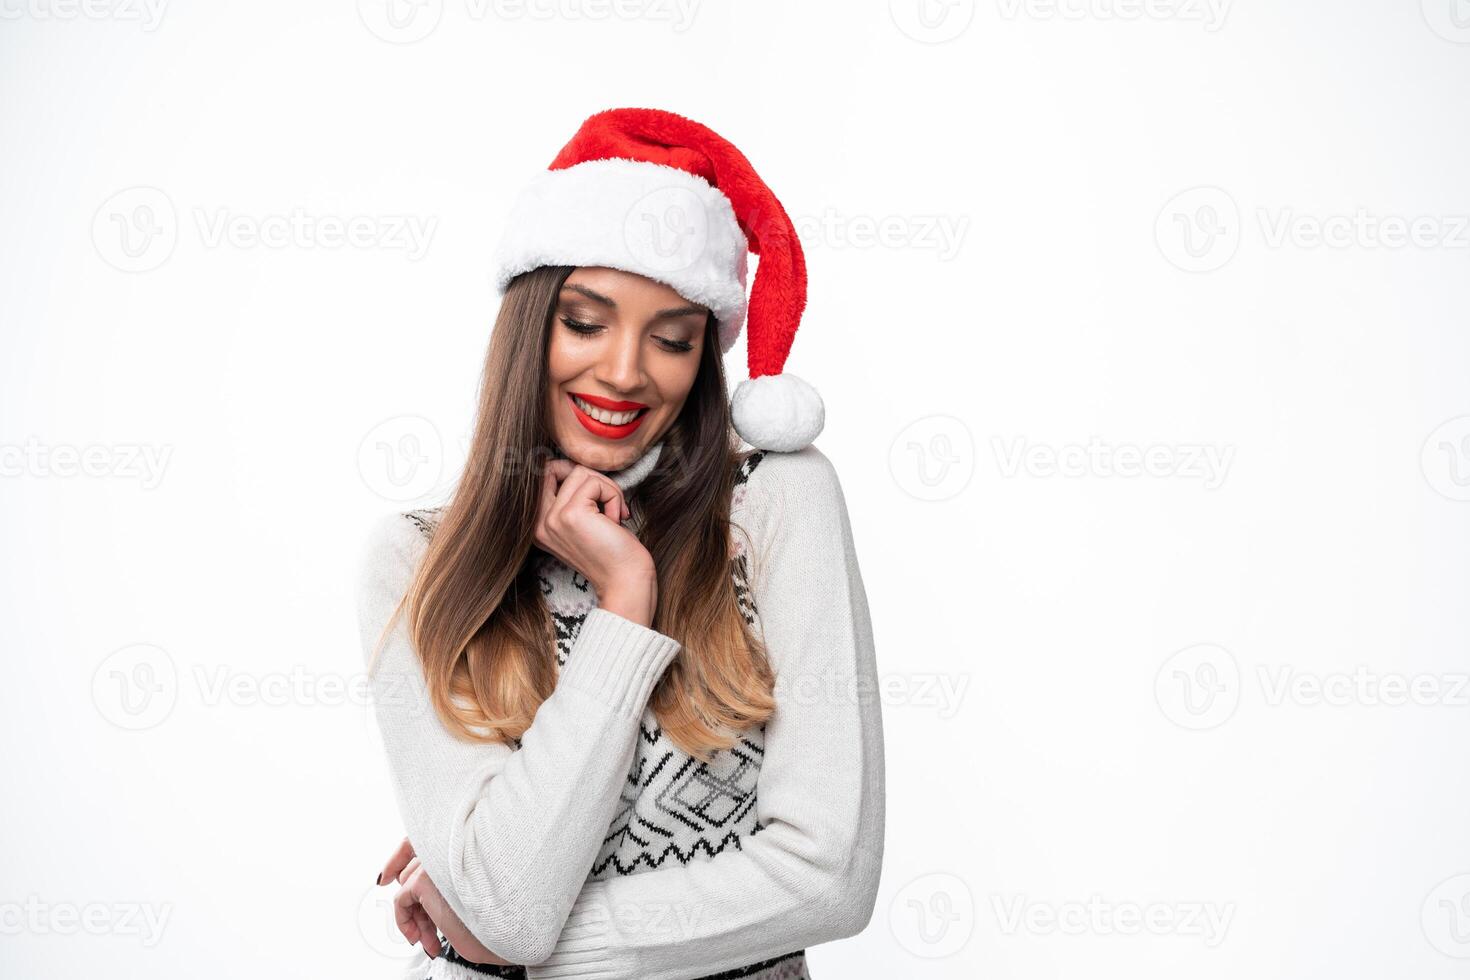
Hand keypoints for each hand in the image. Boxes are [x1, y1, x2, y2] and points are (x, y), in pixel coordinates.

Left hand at [377, 837, 512, 965]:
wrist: (512, 930)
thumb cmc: (502, 915)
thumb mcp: (471, 891)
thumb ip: (447, 878)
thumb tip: (414, 882)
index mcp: (465, 845)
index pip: (421, 840)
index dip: (400, 855)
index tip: (387, 875)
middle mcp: (450, 846)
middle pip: (413, 867)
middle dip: (416, 903)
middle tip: (425, 930)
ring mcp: (437, 860)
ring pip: (406, 884)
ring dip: (415, 916)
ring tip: (429, 939)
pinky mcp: (426, 879)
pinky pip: (401, 899)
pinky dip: (404, 920)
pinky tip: (419, 936)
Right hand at [537, 458, 656, 623]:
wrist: (626, 582)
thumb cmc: (613, 553)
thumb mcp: (584, 524)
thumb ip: (572, 499)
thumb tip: (579, 466)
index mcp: (538, 527)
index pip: (541, 476)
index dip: (571, 472)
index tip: (596, 491)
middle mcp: (539, 523)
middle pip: (556, 468)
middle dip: (589, 476)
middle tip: (609, 498)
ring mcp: (552, 519)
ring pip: (580, 472)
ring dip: (607, 489)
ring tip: (614, 515)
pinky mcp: (571, 514)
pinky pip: (595, 482)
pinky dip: (614, 496)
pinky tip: (616, 520)